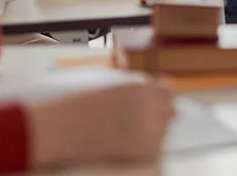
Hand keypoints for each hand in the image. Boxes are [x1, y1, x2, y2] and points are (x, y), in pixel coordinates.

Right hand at [26, 82, 174, 166]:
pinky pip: (157, 145)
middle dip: (161, 111)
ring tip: (132, 128)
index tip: (155, 98)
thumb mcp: (115, 88)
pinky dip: (149, 143)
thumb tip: (156, 95)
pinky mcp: (142, 149)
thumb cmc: (83, 104)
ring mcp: (148, 129)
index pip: (169, 89)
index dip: (162, 93)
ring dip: (156, 127)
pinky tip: (131, 140)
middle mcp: (149, 106)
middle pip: (171, 109)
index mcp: (141, 88)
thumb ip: (138, 91)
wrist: (64, 127)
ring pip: (166, 128)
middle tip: (144, 116)